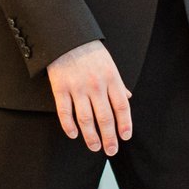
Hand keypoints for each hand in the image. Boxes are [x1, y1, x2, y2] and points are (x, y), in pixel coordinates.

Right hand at [46, 40, 131, 154]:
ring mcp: (77, 88)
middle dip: (109, 137)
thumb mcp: (110, 65)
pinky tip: (74, 135)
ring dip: (91, 136)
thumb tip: (128, 98)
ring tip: (95, 147)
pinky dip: (69, 126)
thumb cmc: (90, 52)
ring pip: (86, 119)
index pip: (121, 106)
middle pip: (105, 117)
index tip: (125, 137)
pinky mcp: (60, 89)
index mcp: (111, 79)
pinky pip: (65, 112)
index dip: (124, 123)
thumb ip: (118, 84)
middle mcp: (96, 86)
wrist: (67, 38)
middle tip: (111, 150)